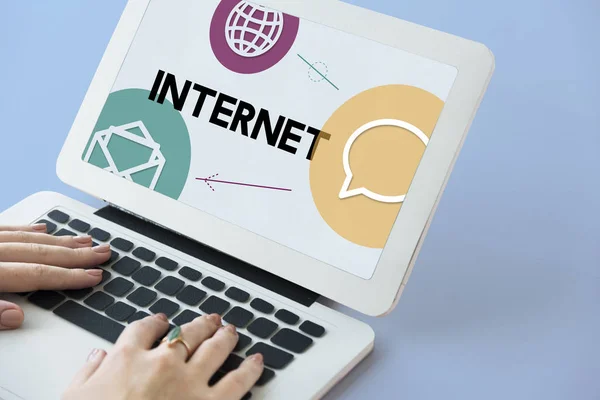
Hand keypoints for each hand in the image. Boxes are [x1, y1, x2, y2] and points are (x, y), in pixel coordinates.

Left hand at [0, 224, 111, 329]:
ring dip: (59, 241)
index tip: (93, 276)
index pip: (37, 275)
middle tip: (101, 253)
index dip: (68, 276)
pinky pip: (7, 229)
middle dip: (76, 255)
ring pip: (28, 239)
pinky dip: (27, 230)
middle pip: (40, 253)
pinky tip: (43, 229)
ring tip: (84, 241)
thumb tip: (16, 316)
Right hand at [63, 313, 263, 399]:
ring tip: (231, 330)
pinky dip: (250, 369)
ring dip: (225, 336)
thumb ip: (87, 373)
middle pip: (186, 333)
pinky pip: (237, 382)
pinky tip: (257, 361)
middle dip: (200, 324)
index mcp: (127, 358)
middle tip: (210, 319)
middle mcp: (162, 363)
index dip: (156, 322)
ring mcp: (189, 382)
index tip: (162, 321)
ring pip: (214, 348)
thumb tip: (97, 357)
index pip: (144, 329)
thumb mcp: (73, 398)